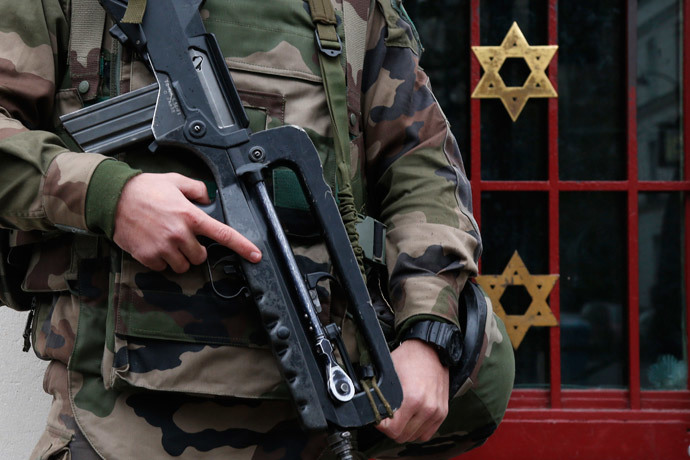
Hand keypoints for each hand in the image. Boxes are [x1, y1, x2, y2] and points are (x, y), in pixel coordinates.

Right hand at [113, 172, 260, 272]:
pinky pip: (163, 268)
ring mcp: (163, 247)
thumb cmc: (144, 189)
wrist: (113, 198)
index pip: (223, 234)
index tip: (255, 255)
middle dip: (195, 250)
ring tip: (166, 241)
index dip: (242, 246)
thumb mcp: (175, 181)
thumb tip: (209, 199)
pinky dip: (161, 261)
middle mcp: (179, 234)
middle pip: (200, 257)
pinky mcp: (148, 257)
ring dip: (179, 258)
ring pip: (183, 266)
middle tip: (182, 237)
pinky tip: (154, 245)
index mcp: (190, 215)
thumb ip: (197, 189)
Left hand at [376, 339, 448, 442]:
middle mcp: (427, 408)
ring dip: (404, 430)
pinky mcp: (443, 412)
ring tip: (399, 417)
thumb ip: (382, 395)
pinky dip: (417, 430)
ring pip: (414, 437)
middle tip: (387, 417)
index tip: (378, 419)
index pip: (393, 430)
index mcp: (413, 399)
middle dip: (391, 428)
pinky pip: (426, 433)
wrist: (431, 349)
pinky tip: (411, 419)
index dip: (381, 426)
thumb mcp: (389, 374)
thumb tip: (373, 410)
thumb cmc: (410, 358)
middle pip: (402, 436)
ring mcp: (437, 411)